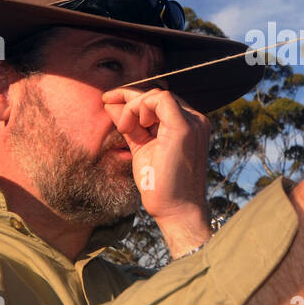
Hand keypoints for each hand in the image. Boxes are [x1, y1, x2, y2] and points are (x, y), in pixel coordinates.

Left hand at [101, 86, 211, 253]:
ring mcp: (193, 123)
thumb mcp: (142, 148)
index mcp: (188, 125)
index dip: (133, 100)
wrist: (176, 210)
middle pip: (157, 95)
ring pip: (158, 94)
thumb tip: (109, 104)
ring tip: (124, 129)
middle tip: (117, 123)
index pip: (159, 101)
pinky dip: (140, 106)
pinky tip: (132, 125)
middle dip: (129, 101)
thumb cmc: (161, 185)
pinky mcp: (184, 128)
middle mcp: (195, 120)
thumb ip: (130, 126)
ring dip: (133, 107)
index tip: (108, 102)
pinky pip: (161, 99)